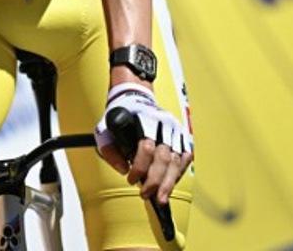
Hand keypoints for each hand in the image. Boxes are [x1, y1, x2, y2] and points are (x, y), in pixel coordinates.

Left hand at [96, 84, 192, 204]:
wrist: (136, 95)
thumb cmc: (121, 114)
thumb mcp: (106, 127)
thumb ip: (109, 149)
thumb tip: (123, 169)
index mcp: (144, 118)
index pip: (146, 147)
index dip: (140, 168)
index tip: (130, 179)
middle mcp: (163, 123)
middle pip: (164, 156)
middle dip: (155, 180)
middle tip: (145, 194)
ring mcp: (175, 128)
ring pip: (178, 159)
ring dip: (169, 182)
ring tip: (161, 197)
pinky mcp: (183, 134)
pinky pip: (186, 157)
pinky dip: (179, 172)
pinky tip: (171, 184)